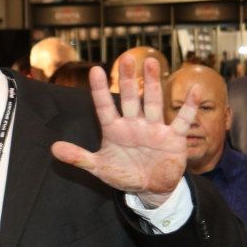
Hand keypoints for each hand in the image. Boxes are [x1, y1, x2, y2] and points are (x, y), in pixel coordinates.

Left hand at [51, 56, 197, 206]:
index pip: (104, 106)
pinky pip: (182, 120)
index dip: (100, 90)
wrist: (149, 188)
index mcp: (114, 130)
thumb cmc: (124, 174)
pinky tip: (193, 90)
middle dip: (128, 79)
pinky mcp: (173, 138)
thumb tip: (53, 148)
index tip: (96, 70)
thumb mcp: (99, 167)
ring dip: (153, 84)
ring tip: (151, 62)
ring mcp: (154, 129)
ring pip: (153, 102)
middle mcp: (134, 124)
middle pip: (130, 98)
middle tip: (127, 58)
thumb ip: (78, 157)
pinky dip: (188, 106)